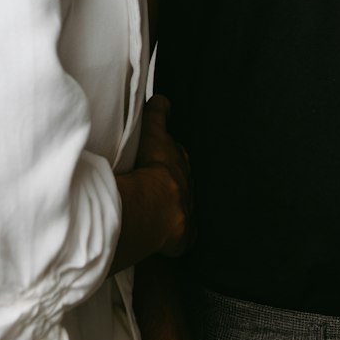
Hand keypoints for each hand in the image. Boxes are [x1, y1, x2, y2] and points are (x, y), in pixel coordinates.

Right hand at [135, 95, 193, 257]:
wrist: (154, 205)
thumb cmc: (152, 169)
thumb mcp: (153, 133)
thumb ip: (158, 114)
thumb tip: (165, 99)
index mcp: (181, 164)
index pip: (178, 159)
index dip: (170, 159)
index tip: (162, 160)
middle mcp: (188, 189)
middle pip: (181, 185)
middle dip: (173, 184)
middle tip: (157, 186)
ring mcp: (188, 214)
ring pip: (182, 209)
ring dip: (172, 210)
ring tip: (157, 212)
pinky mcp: (185, 238)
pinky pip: (184, 238)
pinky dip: (179, 239)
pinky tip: (170, 239)